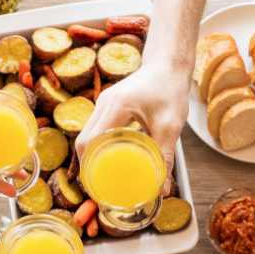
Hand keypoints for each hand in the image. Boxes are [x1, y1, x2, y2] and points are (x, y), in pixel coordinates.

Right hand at [76, 62, 188, 193]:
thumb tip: (163, 189)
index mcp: (116, 107)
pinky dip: (97, 145)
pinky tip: (108, 159)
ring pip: (87, 134)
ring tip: (102, 177)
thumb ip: (165, 157)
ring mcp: (103, 102)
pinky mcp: (107, 104)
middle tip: (99, 187)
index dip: (89, 167)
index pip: (91, 141)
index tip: (97, 186)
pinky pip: (95, 128)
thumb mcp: (171, 125)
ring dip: (91, 156)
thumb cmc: (170, 89)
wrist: (168, 64)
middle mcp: (104, 103)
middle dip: (88, 166)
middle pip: (83, 140)